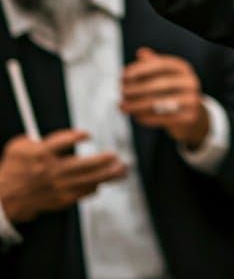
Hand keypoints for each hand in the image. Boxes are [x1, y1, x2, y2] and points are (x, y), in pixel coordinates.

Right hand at [0, 130, 125, 222]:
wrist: (3, 198)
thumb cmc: (12, 169)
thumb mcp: (18, 147)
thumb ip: (36, 138)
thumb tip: (58, 136)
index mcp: (40, 155)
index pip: (61, 143)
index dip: (75, 137)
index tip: (86, 134)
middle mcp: (50, 172)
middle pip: (82, 165)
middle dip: (102, 161)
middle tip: (116, 156)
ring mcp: (56, 188)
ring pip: (86, 182)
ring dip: (106, 176)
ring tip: (121, 170)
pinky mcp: (58, 200)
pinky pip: (80, 195)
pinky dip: (92, 189)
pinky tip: (101, 184)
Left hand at [121, 47, 208, 148]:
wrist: (193, 115)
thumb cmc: (173, 93)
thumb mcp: (166, 76)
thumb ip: (153, 64)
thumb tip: (141, 52)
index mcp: (183, 68)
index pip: (161, 64)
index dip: (141, 69)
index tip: (123, 75)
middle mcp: (190, 81)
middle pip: (160, 83)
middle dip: (137, 88)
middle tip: (121, 92)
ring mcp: (192, 99)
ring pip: (159, 102)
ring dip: (137, 105)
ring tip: (122, 106)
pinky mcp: (189, 117)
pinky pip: (163, 118)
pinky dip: (146, 117)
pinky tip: (135, 116)